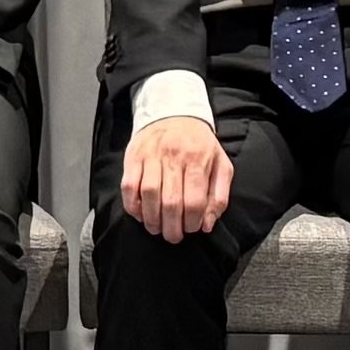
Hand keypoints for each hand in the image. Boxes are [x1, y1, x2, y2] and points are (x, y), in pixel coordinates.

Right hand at [121, 112, 232, 241]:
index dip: (192, 222)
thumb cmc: (199, 144)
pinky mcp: (133, 156)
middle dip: (171, 227)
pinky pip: (128, 186)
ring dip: (151, 219)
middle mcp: (173, 157)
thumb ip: (219, 196)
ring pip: (148, 195)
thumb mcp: (220, 164)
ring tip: (156, 229)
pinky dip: (132, 205)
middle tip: (173, 237)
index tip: (191, 228)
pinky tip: (140, 214)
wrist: (174, 112)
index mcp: (198, 159)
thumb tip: (208, 224)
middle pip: (170, 202)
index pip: (194, 201)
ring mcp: (151, 156)